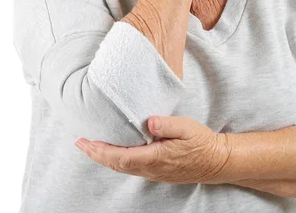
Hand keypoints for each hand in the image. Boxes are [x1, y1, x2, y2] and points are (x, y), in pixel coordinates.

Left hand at [74, 115, 230, 184]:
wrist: (215, 161)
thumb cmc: (201, 142)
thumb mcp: (187, 128)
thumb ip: (167, 125)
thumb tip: (149, 122)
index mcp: (155, 157)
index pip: (121, 157)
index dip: (102, 151)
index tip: (87, 143)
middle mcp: (150, 168)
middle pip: (116, 164)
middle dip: (96, 154)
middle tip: (80, 142)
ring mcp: (152, 172)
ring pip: (122, 167)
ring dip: (104, 157)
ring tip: (91, 146)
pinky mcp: (156, 171)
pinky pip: (130, 167)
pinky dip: (116, 159)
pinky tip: (113, 151)